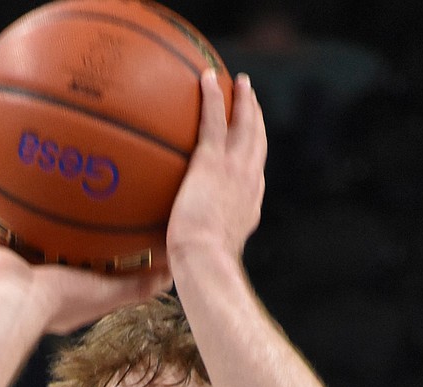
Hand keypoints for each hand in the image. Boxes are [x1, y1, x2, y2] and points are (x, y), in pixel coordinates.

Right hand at [0, 191, 169, 336]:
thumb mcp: (108, 291)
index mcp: (57, 284)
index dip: (78, 240)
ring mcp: (4, 266)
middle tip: (47, 192)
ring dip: (2, 211)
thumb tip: (172, 272)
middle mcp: (29, 273)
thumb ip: (138, 284)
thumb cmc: (62, 302)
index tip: (89, 219)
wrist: (18, 308)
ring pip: (3, 232)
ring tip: (4, 182)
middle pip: (36, 240)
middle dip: (40, 220)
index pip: (70, 257)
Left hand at [166, 70, 266, 269]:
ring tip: (240, 82)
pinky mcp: (214, 162)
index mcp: (248, 207)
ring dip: (245, 101)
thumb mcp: (199, 262)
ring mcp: (236, 170)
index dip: (254, 158)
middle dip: (257, 120)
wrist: (204, 262)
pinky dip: (213, 96)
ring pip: (246, 125)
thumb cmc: (199, 272)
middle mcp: (249, 184)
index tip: (250, 148)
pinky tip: (207, 77)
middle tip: (252, 101)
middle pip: (258, 143)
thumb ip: (189, 255)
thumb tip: (164, 273)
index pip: (255, 177)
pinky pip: (215, 119)